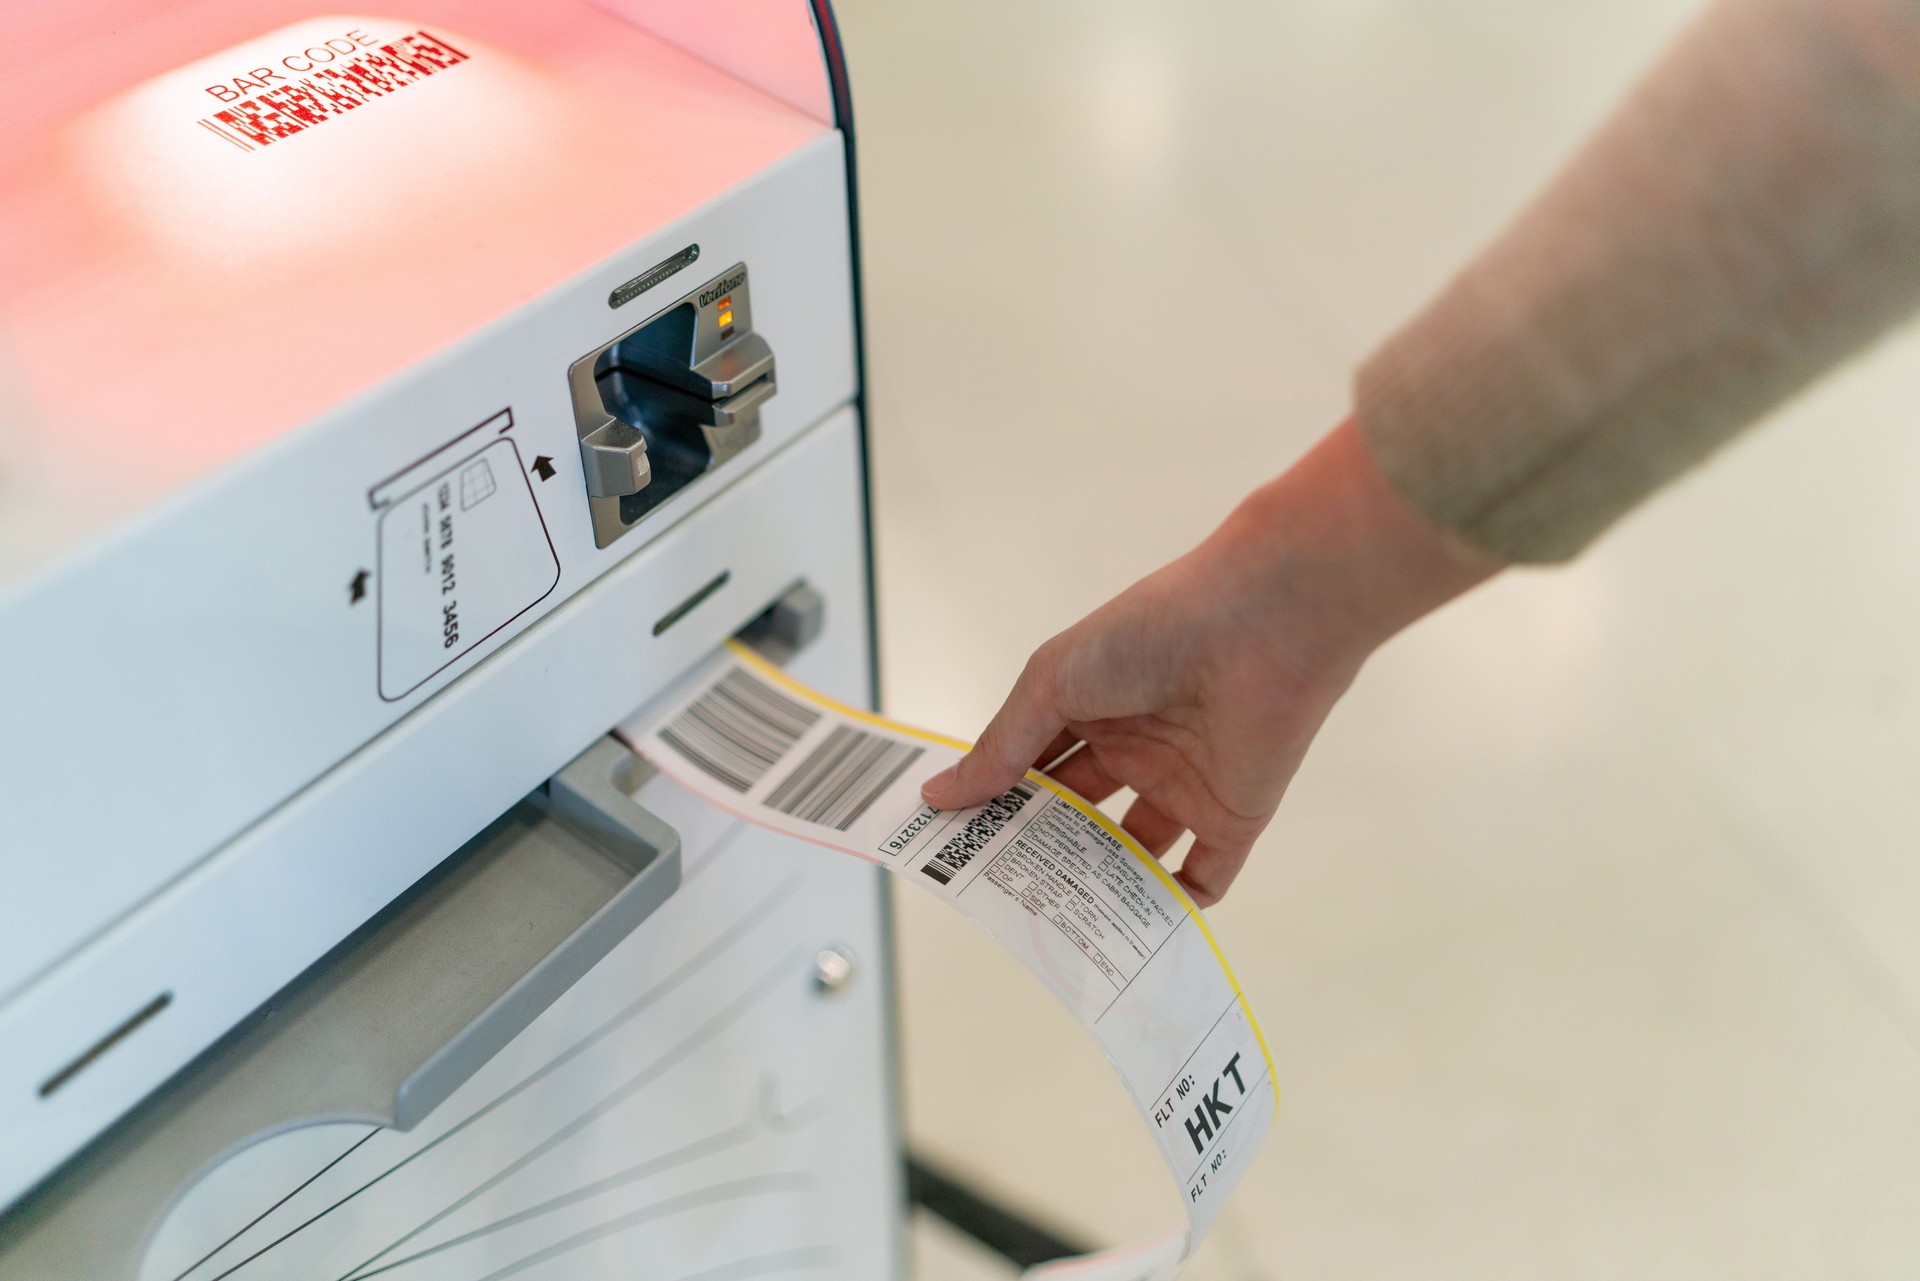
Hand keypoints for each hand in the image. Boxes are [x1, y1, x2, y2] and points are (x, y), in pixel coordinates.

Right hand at [920, 419, 1499, 904]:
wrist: (1263, 625)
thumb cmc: (1149, 633)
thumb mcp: (1054, 682)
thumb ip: (1002, 746)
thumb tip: (938, 796)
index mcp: (1088, 708)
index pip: (1031, 770)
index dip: (994, 805)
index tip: (952, 848)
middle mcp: (1133, 750)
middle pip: (1075, 818)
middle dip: (1037, 854)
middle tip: (992, 898)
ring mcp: (1182, 786)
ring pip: (1131, 854)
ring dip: (1098, 889)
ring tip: (1052, 928)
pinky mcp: (1232, 819)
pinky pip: (1200, 878)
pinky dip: (1170, 910)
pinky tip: (1131, 939)